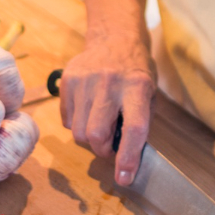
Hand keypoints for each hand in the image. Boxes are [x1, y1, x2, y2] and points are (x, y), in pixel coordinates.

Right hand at [59, 34, 154, 185]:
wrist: (115, 37)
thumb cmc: (136, 71)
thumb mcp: (149, 94)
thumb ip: (139, 123)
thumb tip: (126, 160)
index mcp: (137, 87)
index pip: (133, 129)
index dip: (128, 158)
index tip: (124, 178)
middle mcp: (110, 82)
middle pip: (96, 135)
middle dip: (101, 150)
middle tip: (109, 145)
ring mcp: (85, 80)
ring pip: (77, 132)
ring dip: (89, 138)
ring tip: (100, 122)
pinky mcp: (68, 79)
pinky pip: (66, 119)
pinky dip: (76, 123)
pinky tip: (88, 109)